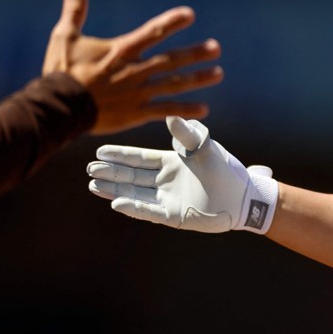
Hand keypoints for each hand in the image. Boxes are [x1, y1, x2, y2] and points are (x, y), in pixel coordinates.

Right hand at [42, 0, 222, 134]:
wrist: (57, 109)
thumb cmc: (61, 72)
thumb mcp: (64, 37)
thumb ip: (74, 10)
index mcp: (122, 50)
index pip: (153, 32)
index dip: (172, 22)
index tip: (190, 15)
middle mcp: (135, 70)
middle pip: (172, 60)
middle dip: (196, 53)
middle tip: (216, 48)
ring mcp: (138, 92)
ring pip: (175, 84)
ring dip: (198, 79)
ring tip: (218, 73)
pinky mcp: (136, 112)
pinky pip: (166, 111)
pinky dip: (185, 111)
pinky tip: (204, 110)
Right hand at [87, 117, 277, 233]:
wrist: (244, 196)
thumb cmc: (226, 169)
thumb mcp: (205, 147)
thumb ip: (187, 134)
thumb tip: (169, 117)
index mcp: (171, 162)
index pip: (139, 158)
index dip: (119, 155)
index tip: (99, 151)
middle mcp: (165, 181)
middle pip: (131, 176)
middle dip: (110, 172)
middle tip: (89, 169)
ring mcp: (167, 199)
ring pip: (134, 193)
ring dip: (114, 189)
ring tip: (93, 185)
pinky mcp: (174, 216)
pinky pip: (148, 211)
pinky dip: (133, 207)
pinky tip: (116, 203)